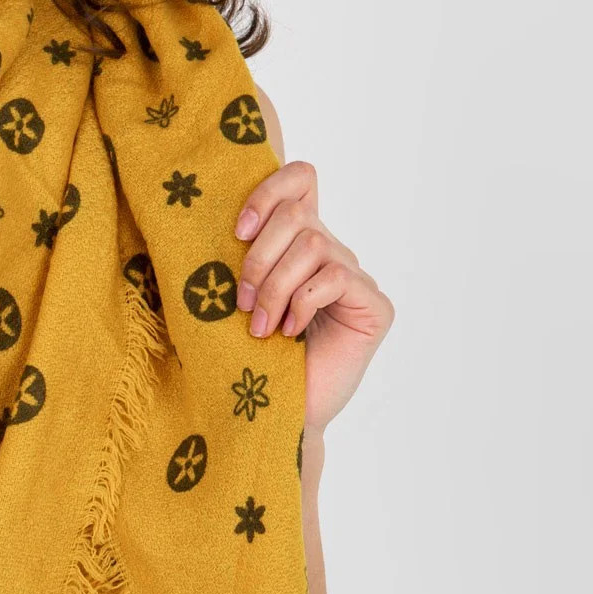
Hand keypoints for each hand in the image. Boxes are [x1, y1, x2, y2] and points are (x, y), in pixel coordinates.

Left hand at [234, 160, 393, 433]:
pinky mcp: (375, 307)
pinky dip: (302, 303)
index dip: (269, 191)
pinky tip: (290, 333)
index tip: (236, 232)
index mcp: (300, 244)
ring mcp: (356, 280)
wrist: (280, 414)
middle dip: (258, 258)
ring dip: (275, 287)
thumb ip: (242, 256)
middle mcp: (332, 254)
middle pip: (297, 216)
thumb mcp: (240, 297)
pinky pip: (334, 278)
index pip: (301, 179)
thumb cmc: (255, 359)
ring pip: (312, 246)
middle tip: (242, 303)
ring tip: (261, 327)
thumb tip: (217, 219)